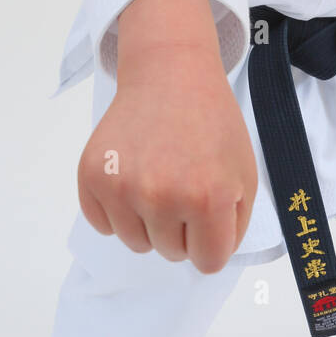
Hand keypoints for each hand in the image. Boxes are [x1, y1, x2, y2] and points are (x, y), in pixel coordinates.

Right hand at [77, 44, 258, 273]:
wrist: (170, 74)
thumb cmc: (211, 122)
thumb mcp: (243, 172)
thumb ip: (232, 226)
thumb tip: (206, 259)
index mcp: (208, 198)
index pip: (208, 262)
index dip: (211, 240)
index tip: (210, 213)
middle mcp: (162, 196)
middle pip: (171, 254)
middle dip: (181, 227)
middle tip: (184, 182)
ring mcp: (123, 187)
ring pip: (136, 243)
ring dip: (148, 221)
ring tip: (159, 177)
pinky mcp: (92, 176)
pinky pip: (103, 225)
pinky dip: (118, 210)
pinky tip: (133, 175)